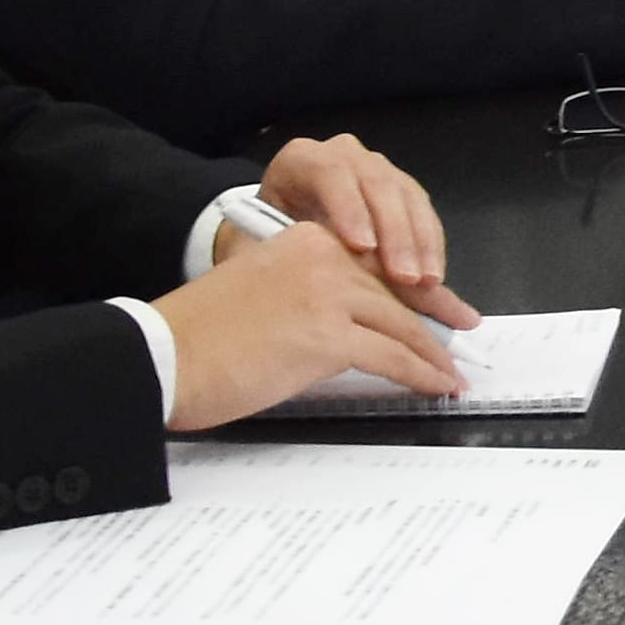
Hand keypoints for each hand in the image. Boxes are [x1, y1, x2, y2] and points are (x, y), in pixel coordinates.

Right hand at [159, 223, 466, 428]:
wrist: (163, 358)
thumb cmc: (199, 338)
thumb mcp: (263, 292)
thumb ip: (308, 294)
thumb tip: (353, 325)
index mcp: (304, 240)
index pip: (371, 265)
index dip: (409, 289)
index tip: (437, 303)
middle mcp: (322, 256)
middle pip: (392, 291)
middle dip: (431, 318)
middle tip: (461, 333)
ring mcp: (328, 294)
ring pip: (399, 324)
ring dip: (431, 353)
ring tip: (452, 372)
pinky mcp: (328, 335)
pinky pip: (391, 356)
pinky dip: (421, 373)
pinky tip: (436, 385)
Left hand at [253, 135, 474, 320]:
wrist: (272, 239)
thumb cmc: (259, 246)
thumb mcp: (257, 248)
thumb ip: (285, 258)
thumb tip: (316, 282)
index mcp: (301, 160)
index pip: (329, 172)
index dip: (349, 207)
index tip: (361, 248)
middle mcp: (344, 156)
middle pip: (377, 183)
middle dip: (394, 232)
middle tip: (403, 276)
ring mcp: (377, 171)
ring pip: (408, 197)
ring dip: (421, 243)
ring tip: (426, 284)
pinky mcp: (401, 194)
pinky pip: (424, 214)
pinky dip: (431, 247)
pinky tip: (434, 279)